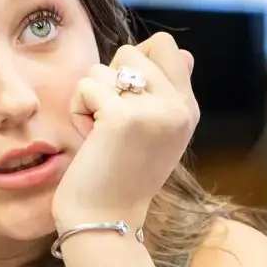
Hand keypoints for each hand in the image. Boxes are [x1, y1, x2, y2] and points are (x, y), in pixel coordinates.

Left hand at [52, 33, 199, 232]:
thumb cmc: (121, 177)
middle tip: (112, 121)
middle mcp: (179, 107)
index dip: (135, 62)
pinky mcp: (124, 117)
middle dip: (110, 80)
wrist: (105, 220)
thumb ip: (167, 93)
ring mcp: (155, 110)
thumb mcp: (157, 133)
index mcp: (188, 109)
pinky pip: (86, 86)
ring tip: (101, 134)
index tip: (126, 100)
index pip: (165, 46)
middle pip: (132, 51)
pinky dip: (78, 111)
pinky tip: (90, 140)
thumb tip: (185, 53)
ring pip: (105, 68)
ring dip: (92, 98)